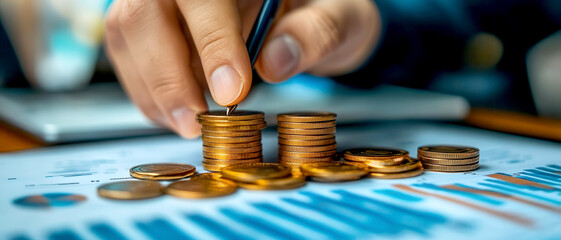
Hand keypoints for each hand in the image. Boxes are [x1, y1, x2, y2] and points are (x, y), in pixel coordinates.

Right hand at [105, 0, 380, 137]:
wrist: (310, 14)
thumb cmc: (325, 12)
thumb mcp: (340, 19)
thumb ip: (317, 33)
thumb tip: (274, 61)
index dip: (212, 43)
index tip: (230, 93)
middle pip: (145, 12)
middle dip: (167, 74)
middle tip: (196, 121)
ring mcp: (167, 1)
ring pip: (128, 31)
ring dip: (153, 87)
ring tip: (187, 123)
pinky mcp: (155, 24)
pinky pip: (130, 52)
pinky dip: (148, 91)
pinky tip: (176, 113)